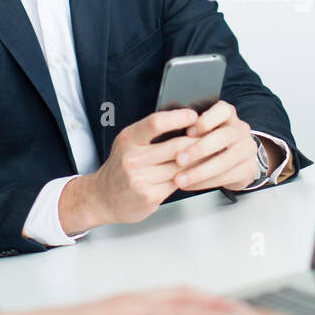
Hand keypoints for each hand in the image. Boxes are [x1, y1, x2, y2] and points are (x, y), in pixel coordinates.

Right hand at [59, 108, 201, 233]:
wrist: (102, 198)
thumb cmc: (120, 168)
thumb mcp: (128, 143)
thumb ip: (150, 134)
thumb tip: (185, 121)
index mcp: (128, 139)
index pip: (156, 123)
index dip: (178, 118)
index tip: (194, 116)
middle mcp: (132, 159)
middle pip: (175, 147)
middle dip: (197, 141)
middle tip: (213, 135)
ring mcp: (140, 179)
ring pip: (180, 167)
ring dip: (198, 160)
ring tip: (211, 153)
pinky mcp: (149, 196)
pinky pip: (177, 183)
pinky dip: (189, 177)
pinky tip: (197, 172)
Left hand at [172, 100, 261, 191]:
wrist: (234, 160)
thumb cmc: (210, 142)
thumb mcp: (201, 129)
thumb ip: (188, 127)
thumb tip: (162, 128)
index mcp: (228, 114)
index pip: (222, 110)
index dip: (206, 121)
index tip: (188, 132)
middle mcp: (240, 129)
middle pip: (224, 136)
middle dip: (199, 149)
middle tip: (179, 159)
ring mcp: (247, 149)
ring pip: (225, 160)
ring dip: (200, 171)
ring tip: (180, 179)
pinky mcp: (249, 168)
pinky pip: (228, 177)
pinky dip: (206, 182)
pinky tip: (191, 185)